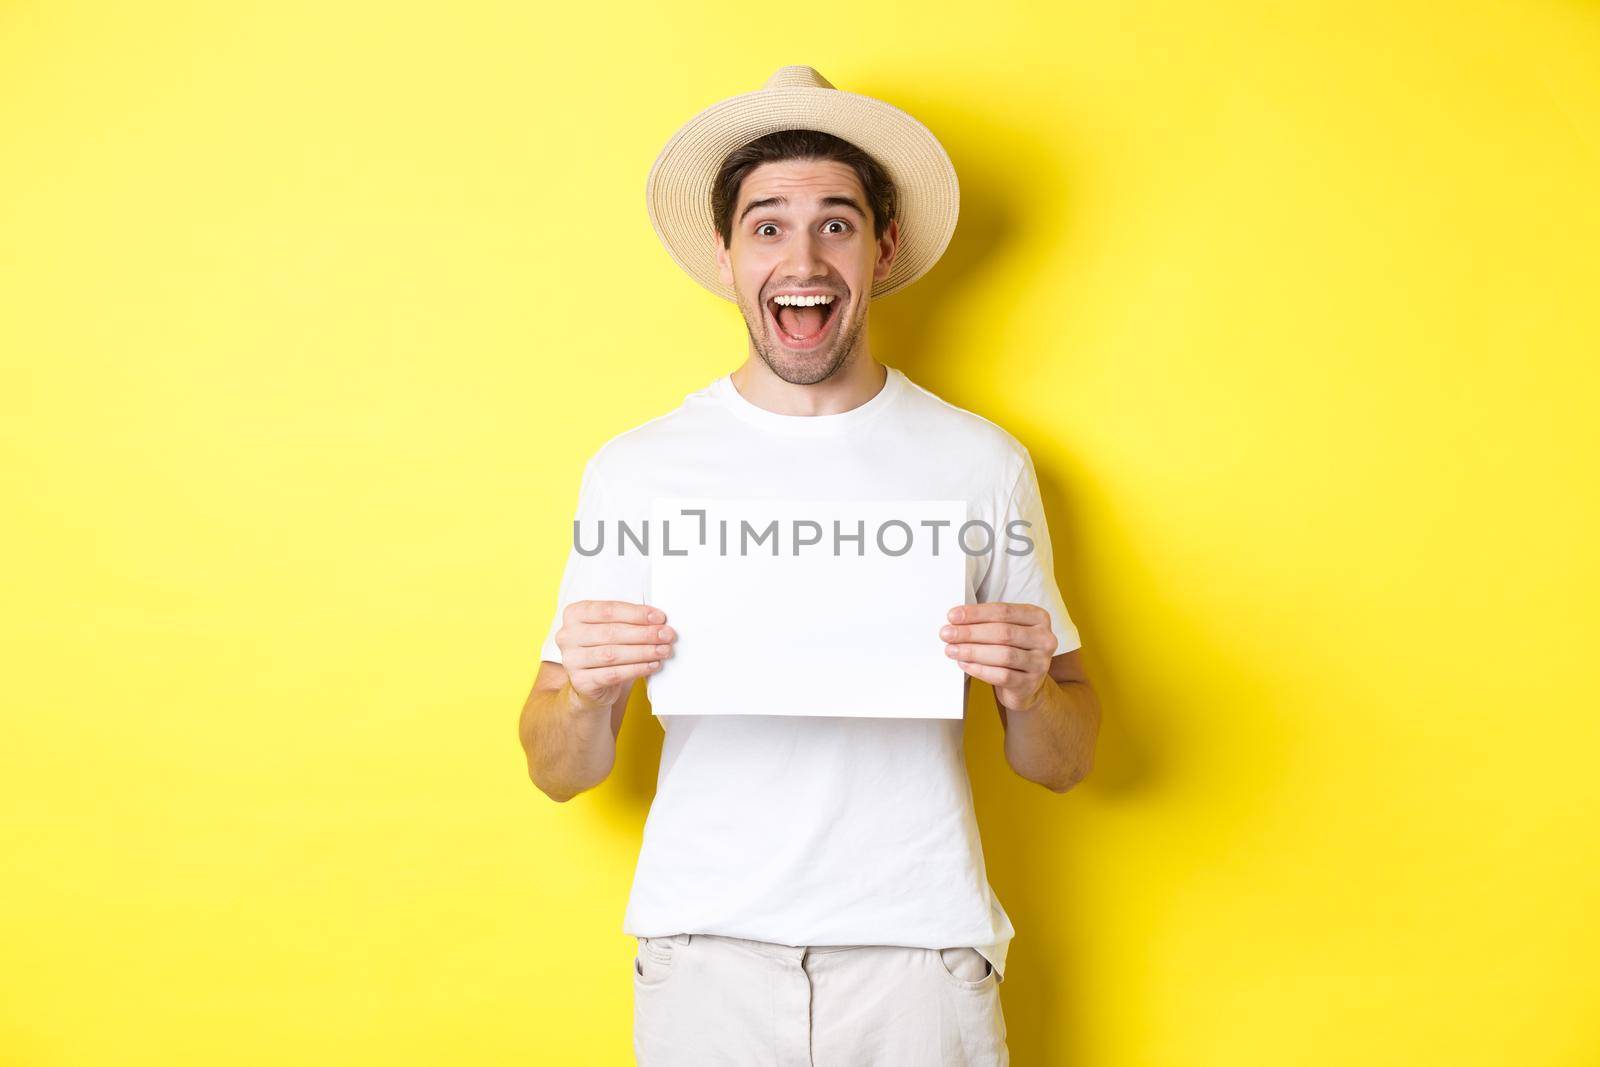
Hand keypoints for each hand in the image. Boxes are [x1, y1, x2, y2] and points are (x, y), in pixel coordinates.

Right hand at [554, 600, 675, 712]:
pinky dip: (636, 669)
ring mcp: (571, 659)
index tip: (659, 617)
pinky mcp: (580, 681)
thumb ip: (628, 620)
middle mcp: (567, 635)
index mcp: (574, 614)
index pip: (608, 610)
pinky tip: (652, 665)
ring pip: (612, 654)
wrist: (590, 684)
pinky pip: (613, 674)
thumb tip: (658, 620)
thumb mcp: (611, 629)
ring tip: (663, 650)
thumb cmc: (605, 649)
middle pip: (611, 632)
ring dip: (643, 651)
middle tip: (666, 635)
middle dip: (644, 633)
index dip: (636, 613)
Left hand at [940, 602, 1057, 713]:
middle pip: (1003, 632)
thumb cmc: (1011, 650)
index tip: (952, 616)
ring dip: (972, 651)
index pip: (1004, 611)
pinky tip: (965, 664)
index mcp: (1038, 617)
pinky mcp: (1031, 683)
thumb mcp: (1007, 631)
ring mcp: (1040, 662)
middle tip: (947, 634)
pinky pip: (1002, 675)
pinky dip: (980, 669)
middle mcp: (1044, 638)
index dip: (976, 613)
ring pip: (1003, 655)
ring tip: (952, 650)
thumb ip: (987, 622)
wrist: (1025, 685)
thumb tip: (955, 620)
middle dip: (970, 633)